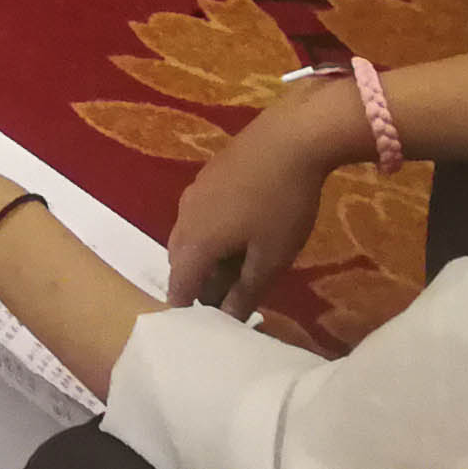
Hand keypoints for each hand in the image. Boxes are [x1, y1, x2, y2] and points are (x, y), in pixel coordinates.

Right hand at [163, 80, 352, 315]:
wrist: (289, 139)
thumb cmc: (281, 205)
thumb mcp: (271, 257)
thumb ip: (246, 291)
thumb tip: (228, 319)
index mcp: (194, 242)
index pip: (178, 286)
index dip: (188, 310)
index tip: (208, 329)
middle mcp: (184, 217)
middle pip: (179, 261)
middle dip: (197, 284)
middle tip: (228, 301)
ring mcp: (194, 193)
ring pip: (189, 237)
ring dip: (206, 259)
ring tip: (238, 270)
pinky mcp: (208, 177)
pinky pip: (199, 216)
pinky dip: (211, 235)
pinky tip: (242, 233)